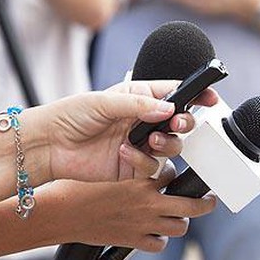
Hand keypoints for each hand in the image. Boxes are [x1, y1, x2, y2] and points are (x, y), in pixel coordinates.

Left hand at [39, 80, 218, 182]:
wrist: (49, 146)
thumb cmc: (71, 116)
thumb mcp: (104, 102)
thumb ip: (139, 104)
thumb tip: (169, 108)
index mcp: (138, 98)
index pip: (174, 93)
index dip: (195, 95)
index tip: (210, 97)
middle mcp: (142, 121)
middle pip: (179, 121)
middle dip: (185, 122)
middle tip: (177, 122)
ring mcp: (139, 144)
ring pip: (172, 146)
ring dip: (167, 142)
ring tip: (151, 139)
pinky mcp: (133, 166)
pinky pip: (152, 166)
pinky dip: (143, 160)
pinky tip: (124, 153)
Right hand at [48, 163, 216, 251]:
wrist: (61, 213)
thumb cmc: (79, 185)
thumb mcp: (108, 165)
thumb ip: (130, 163)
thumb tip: (141, 155)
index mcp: (143, 178)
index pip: (174, 173)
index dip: (175, 174)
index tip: (176, 174)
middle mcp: (148, 202)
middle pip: (191, 205)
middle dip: (205, 203)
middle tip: (209, 200)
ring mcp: (144, 223)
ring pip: (179, 226)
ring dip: (181, 222)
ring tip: (180, 217)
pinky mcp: (133, 241)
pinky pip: (159, 244)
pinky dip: (160, 240)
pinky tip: (155, 234)